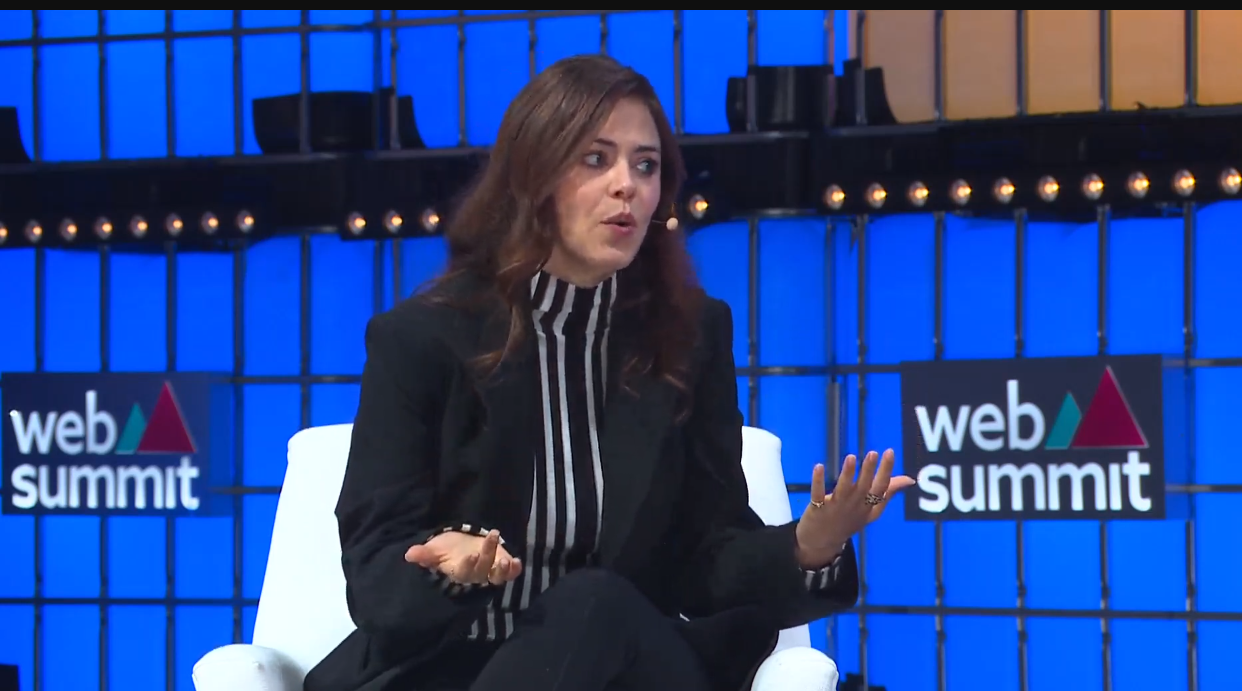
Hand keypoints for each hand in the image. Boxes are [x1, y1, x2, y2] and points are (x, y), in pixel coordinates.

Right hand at [404, 529, 522, 585]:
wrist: (462, 546)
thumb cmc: (447, 549)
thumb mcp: (435, 549)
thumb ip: (424, 554)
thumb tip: (409, 554)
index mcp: (458, 572)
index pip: (463, 572)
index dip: (467, 565)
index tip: (471, 555)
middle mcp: (476, 575)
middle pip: (482, 571)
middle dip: (487, 557)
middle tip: (491, 538)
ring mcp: (490, 572)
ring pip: (497, 576)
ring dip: (502, 570)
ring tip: (507, 560)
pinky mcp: (502, 567)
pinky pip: (510, 574)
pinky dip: (515, 570)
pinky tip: (518, 562)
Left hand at [794, 449, 914, 567]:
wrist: (822, 543)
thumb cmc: (849, 521)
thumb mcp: (872, 510)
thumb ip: (888, 493)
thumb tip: (909, 479)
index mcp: (868, 505)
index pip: (881, 487)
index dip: (886, 470)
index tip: (889, 451)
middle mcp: (854, 505)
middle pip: (863, 487)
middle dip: (868, 471)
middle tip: (873, 453)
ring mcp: (836, 507)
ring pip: (843, 489)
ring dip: (847, 474)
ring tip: (851, 457)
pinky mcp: (817, 508)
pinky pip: (817, 494)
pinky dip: (818, 481)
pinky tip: (818, 466)